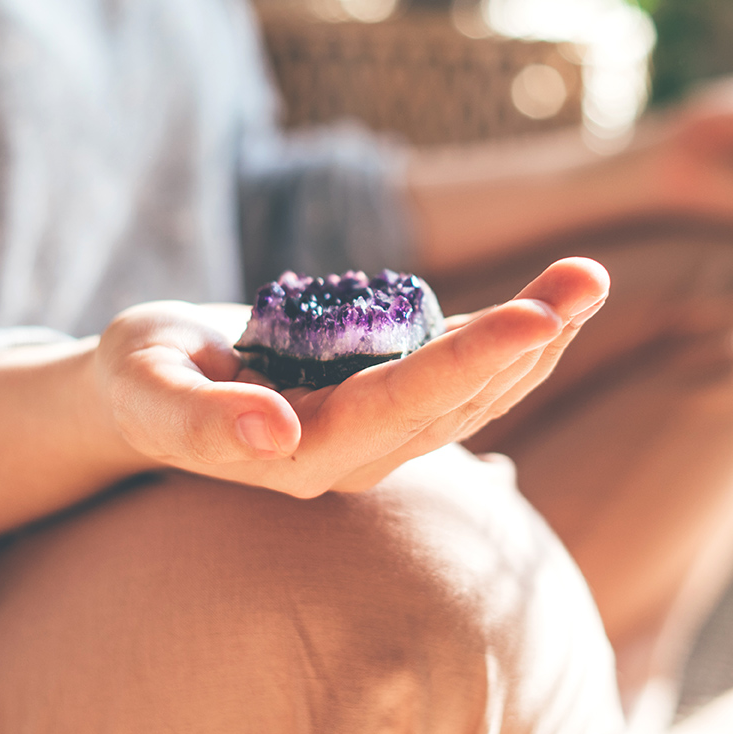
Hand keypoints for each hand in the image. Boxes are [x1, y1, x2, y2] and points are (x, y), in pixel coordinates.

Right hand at [95, 257, 609, 497]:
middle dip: (527, 339)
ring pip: (475, 390)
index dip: (468, 361)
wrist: (155, 392)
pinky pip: (460, 372)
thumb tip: (275, 434)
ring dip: (535, 336)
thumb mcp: (149, 391)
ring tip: (586, 278)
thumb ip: (200, 420)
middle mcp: (358, 453)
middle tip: (589, 277)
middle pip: (458, 399)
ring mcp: (380, 431)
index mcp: (304, 456)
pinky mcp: (388, 399)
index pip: (399, 406)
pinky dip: (506, 336)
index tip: (536, 316)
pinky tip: (551, 303)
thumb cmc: (143, 381)